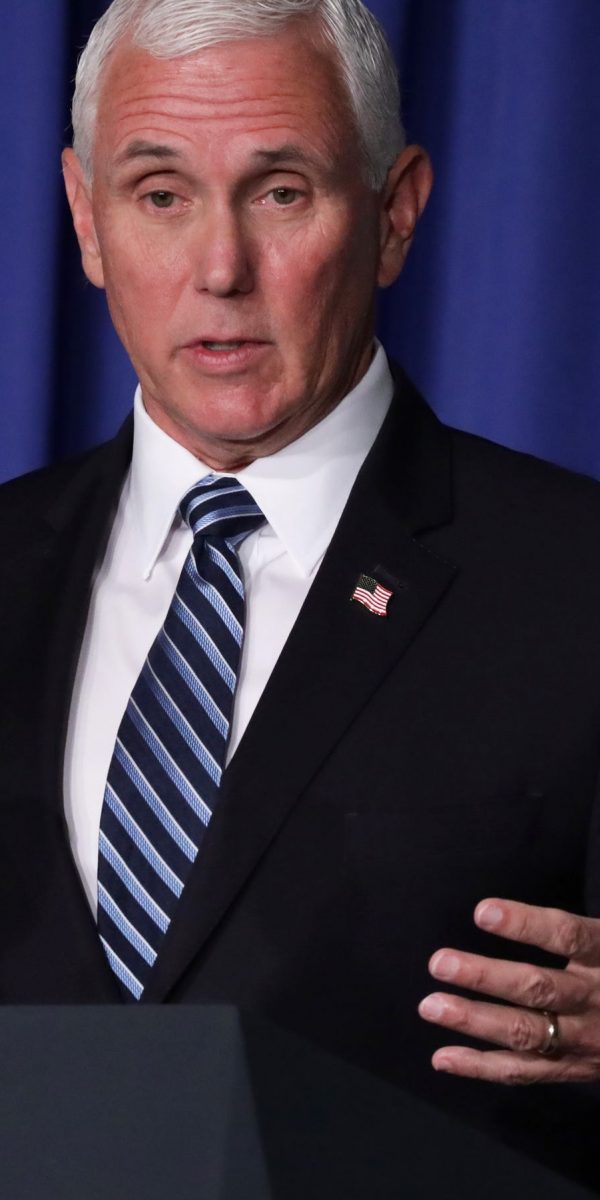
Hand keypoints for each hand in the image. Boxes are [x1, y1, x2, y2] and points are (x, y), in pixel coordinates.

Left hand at [418, 898, 599, 1082]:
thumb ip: (574, 927)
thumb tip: (505, 903)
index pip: (568, 935)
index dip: (525, 924)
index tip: (481, 911)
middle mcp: (597, 999)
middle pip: (540, 987)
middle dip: (486, 976)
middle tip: (439, 963)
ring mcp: (586, 1039)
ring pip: (527, 1032)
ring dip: (475, 1021)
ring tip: (430, 1006)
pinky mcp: (573, 1069)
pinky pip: (525, 1071)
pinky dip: (481, 1068)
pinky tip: (442, 1057)